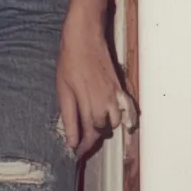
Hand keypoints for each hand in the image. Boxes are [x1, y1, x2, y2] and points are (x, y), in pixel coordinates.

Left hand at [56, 16, 136, 158]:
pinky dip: (122, 116)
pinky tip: (112, 115)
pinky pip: (126, 109)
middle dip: (93, 137)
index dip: (84, 147)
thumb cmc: (70, 60)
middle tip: (81, 139)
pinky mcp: (120, 86)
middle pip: (103, 131)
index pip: (90, 136)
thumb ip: (69, 118)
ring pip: (115, 122)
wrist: (85, 36)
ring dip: (105, 126)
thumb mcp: (64, 90)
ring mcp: (115, 95)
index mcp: (90, 106)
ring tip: (93, 124)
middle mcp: (106, 104)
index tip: (77, 154)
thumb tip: (72, 141)